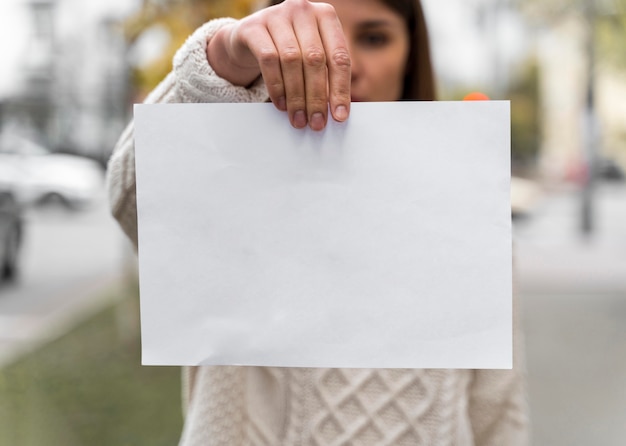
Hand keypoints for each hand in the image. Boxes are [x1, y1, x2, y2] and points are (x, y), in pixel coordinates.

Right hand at [207, 0, 350, 130]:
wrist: (248, 38)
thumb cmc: (286, 49)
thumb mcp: (309, 56)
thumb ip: (324, 76)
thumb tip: (335, 112)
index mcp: (326, 16)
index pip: (339, 56)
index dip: (341, 89)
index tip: (339, 115)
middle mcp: (303, 10)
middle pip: (315, 60)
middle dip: (317, 97)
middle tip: (316, 122)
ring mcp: (277, 15)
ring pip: (292, 61)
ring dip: (296, 96)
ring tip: (298, 118)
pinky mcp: (253, 26)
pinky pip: (268, 60)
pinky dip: (276, 86)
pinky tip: (281, 104)